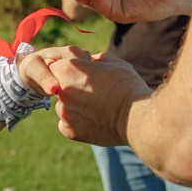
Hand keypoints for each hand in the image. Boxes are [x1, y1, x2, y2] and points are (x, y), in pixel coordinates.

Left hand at [31, 46, 149, 146]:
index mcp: (68, 70)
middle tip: (94, 92)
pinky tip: (94, 120)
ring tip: (97, 107)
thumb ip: (97, 59)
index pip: (56, 66)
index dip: (71, 70)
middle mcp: (61, 91)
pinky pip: (67, 124)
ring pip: (63, 106)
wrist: (135, 117)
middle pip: (59, 87)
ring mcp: (64, 112)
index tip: (85, 75)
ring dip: (74, 106)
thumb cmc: (127, 86)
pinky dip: (77, 122)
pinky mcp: (69, 131)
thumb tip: (93, 60)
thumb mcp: (114, 63)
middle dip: (72, 88)